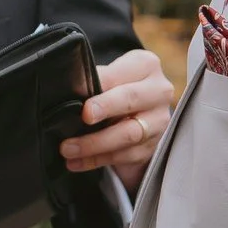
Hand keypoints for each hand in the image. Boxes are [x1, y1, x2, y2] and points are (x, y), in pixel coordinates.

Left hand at [59, 47, 173, 194]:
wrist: (139, 113)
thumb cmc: (116, 88)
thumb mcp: (109, 76)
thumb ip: (96, 80)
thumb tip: (69, 89)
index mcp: (145, 65)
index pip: (121, 73)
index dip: (102, 84)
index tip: (86, 100)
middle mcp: (158, 91)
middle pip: (131, 99)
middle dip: (105, 109)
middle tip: (83, 118)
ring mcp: (158, 120)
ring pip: (128, 133)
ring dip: (94, 143)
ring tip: (68, 148)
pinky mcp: (153, 146)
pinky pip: (124, 156)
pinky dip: (96, 160)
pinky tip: (76, 162)